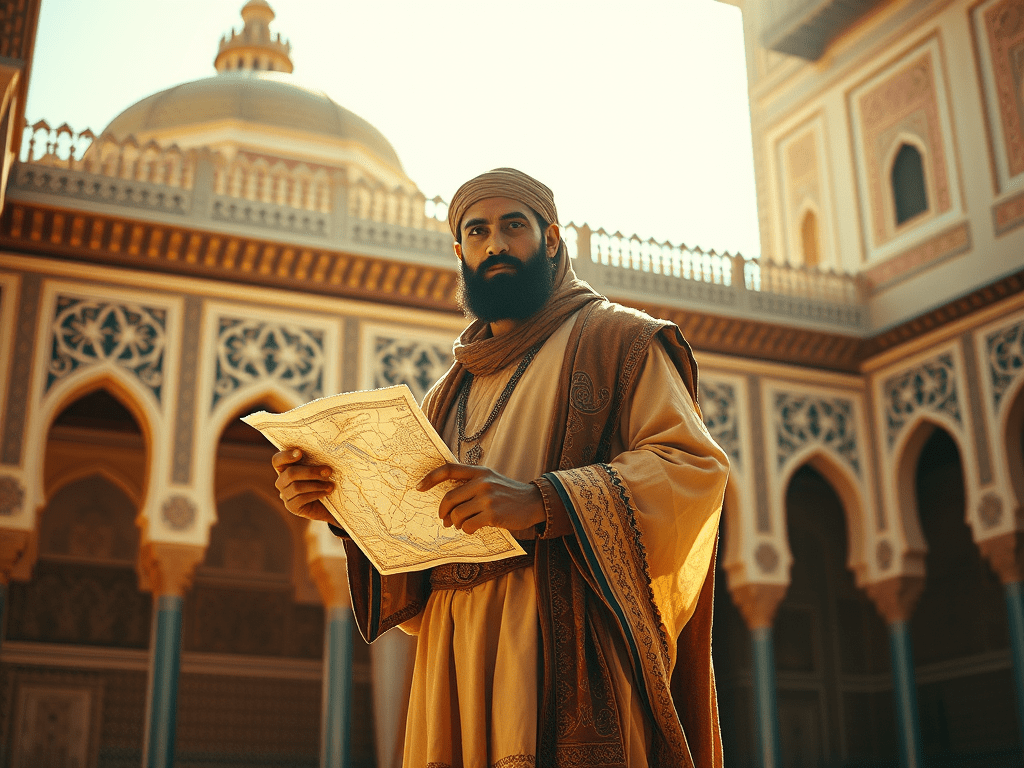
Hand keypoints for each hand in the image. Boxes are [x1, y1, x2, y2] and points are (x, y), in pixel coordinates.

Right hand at [272, 449, 335, 523]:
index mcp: (285, 468)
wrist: (327, 504)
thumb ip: (316, 462)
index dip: (286, 456)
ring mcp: (285, 495)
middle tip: (328, 471)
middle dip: (310, 471)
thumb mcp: (318, 470)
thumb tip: (326, 454)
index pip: (277, 460)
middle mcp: (282, 482)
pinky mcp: (291, 507)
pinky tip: (326, 492)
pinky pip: (301, 499)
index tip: (300, 452)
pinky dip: (316, 494)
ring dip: (316, 485)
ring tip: (330, 485)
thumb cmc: (322, 482)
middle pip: (289, 474)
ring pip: (296, 487)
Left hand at [417, 463, 544, 534]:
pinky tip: (473, 529)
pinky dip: (467, 530)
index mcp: (479, 471)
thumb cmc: (507, 494)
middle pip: (449, 498)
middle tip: (444, 520)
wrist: (534, 502)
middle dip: (443, 512)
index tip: (418, 487)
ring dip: (456, 523)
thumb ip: (470, 484)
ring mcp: (487, 498)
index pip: (448, 469)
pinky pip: (468, 526)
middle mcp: (482, 482)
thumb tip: (446, 503)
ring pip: (457, 514)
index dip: (430, 478)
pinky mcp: (492, 514)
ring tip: (462, 525)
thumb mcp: (490, 480)